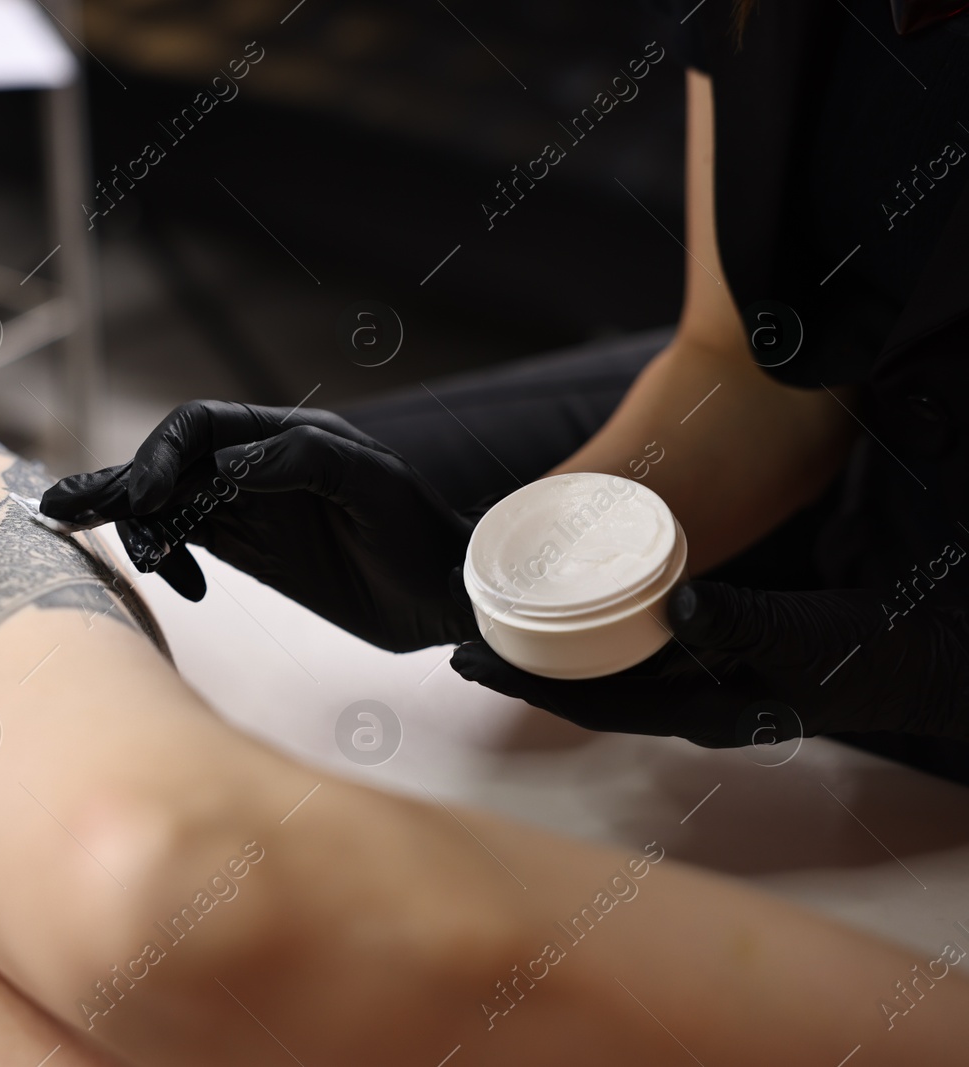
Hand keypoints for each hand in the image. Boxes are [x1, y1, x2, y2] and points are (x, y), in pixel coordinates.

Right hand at [41, 400, 480, 651]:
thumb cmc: (419, 530)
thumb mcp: (371, 485)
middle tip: (60, 510)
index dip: (160, 456)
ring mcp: (247, 510)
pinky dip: (164, 557)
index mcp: (280, 436)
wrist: (444, 596)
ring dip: (130, 523)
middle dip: (115, 486)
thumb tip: (227, 463)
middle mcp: (254, 467)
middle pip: (166, 464)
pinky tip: (173, 582)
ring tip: (81, 536)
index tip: (145, 500)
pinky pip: (187, 543)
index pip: (196, 428)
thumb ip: (302, 462)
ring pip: (167, 504)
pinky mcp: (249, 552)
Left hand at [450, 578, 968, 746]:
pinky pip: (641, 650)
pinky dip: (600, 631)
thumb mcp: (812, 638)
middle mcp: (695, 703)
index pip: (592, 705)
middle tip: (464, 634)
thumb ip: (747, 624)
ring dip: (556, 649)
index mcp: (703, 711)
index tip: (468, 657)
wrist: (931, 660)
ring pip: (610, 672)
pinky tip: (581, 604)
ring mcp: (707, 683)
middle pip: (587, 690)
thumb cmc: (874, 657)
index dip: (528, 683)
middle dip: (525, 667)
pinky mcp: (721, 655)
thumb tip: (677, 608)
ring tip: (504, 617)